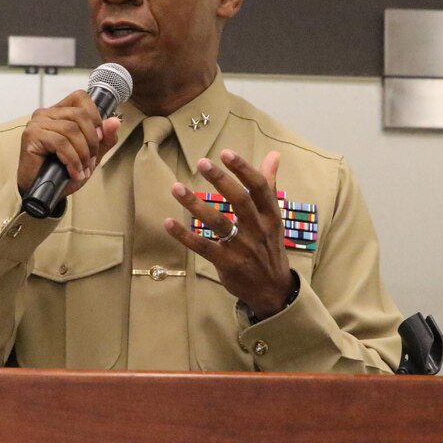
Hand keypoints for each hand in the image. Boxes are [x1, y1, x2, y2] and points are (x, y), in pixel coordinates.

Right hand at [17, 90, 121, 199]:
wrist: (42, 193)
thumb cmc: (62, 172)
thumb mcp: (90, 155)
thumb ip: (104, 139)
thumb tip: (115, 121)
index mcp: (60, 112)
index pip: (81, 98)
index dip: (95, 117)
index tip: (99, 138)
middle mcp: (46, 113)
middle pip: (80, 115)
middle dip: (92, 140)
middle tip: (91, 161)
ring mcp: (37, 123)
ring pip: (71, 129)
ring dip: (82, 153)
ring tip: (82, 169)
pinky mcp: (32, 136)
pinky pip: (61, 142)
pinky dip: (72, 160)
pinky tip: (74, 172)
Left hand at [164, 149, 295, 319]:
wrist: (272, 289)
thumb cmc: (269, 247)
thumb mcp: (274, 217)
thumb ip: (269, 185)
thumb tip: (273, 155)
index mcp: (270, 216)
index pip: (259, 188)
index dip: (244, 169)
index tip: (226, 153)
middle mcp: (258, 230)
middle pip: (240, 201)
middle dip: (220, 180)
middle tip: (202, 162)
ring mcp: (242, 248)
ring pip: (218, 223)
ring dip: (196, 204)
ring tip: (176, 187)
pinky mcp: (227, 264)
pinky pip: (203, 247)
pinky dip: (185, 235)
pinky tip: (168, 222)